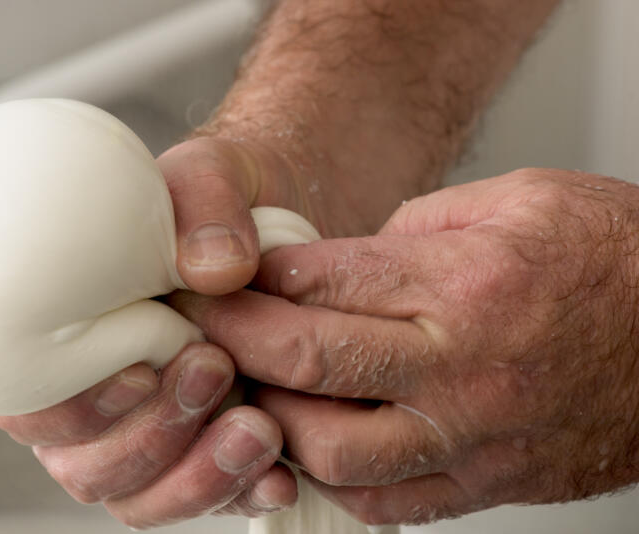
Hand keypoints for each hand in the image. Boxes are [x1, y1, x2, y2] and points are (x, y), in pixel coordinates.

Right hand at [0, 137, 317, 526]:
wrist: (272, 234)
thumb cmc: (215, 206)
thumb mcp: (212, 174)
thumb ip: (204, 202)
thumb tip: (216, 268)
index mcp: (60, 340)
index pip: (31, 402)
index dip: (76, 403)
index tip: (142, 366)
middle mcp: (95, 403)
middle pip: (87, 466)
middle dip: (150, 434)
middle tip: (215, 368)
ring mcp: (147, 437)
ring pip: (142, 497)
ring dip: (197, 475)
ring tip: (258, 427)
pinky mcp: (201, 456)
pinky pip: (207, 501)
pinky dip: (241, 494)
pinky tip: (279, 476)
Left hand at [170, 168, 638, 524]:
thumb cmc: (608, 256)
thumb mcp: (511, 201)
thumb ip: (410, 230)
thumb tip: (336, 263)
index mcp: (467, 282)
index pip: (323, 285)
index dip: (255, 281)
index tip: (222, 278)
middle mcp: (464, 367)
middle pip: (312, 365)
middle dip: (238, 342)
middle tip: (207, 327)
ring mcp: (476, 436)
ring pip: (334, 451)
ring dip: (273, 419)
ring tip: (253, 388)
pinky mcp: (490, 482)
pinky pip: (387, 503)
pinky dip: (333, 478)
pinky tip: (312, 446)